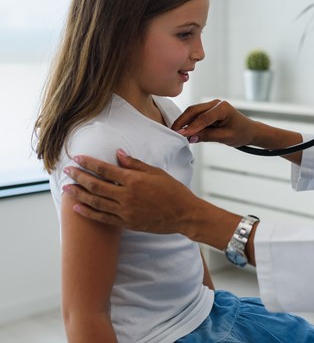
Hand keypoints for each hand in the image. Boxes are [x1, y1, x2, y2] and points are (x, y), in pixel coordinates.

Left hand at [62, 150, 197, 233]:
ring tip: (66, 188)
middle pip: (96, 185)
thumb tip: (118, 154)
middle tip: (67, 171)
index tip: (77, 158)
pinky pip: (102, 218)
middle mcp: (127, 196)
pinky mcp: (126, 223)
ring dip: (79, 194)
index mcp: (134, 180)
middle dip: (79, 177)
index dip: (89, 163)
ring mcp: (125, 211)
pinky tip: (77, 208)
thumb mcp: (156, 172)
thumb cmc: (173, 190)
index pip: (105, 169)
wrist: (184, 214)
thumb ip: (135, 164)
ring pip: (95, 202)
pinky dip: (88, 213)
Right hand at [172, 99, 257, 146]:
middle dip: (183, 121)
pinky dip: (189, 123)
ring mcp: (211, 106)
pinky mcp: (208, 111)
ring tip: (176, 133)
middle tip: (173, 132)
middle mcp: (216, 104)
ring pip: (193, 112)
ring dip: (184, 122)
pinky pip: (196, 115)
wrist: (249, 131)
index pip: (204, 118)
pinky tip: (184, 131)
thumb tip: (190, 137)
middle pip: (194, 111)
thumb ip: (208, 136)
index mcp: (222, 108)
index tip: (181, 135)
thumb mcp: (225, 137)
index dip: (192, 127)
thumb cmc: (241, 133)